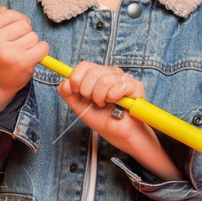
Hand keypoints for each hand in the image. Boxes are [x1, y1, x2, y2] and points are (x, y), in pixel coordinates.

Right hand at [0, 6, 48, 95]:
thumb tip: (4, 9)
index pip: (9, 14)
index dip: (16, 19)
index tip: (13, 29)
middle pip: (23, 24)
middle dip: (25, 32)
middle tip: (18, 43)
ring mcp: (9, 54)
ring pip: (33, 36)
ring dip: (32, 43)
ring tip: (22, 52)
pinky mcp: (23, 63)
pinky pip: (42, 46)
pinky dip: (41, 50)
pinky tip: (32, 56)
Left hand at [57, 62, 176, 176]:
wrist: (119, 135)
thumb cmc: (102, 119)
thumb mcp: (79, 106)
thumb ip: (68, 93)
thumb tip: (66, 82)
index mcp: (98, 75)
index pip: (84, 65)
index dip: (76, 78)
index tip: (77, 92)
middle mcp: (111, 73)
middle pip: (93, 71)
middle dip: (88, 91)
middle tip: (94, 102)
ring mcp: (124, 78)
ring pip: (104, 80)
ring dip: (100, 98)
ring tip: (105, 105)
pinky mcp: (135, 86)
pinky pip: (119, 87)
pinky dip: (113, 98)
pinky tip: (116, 104)